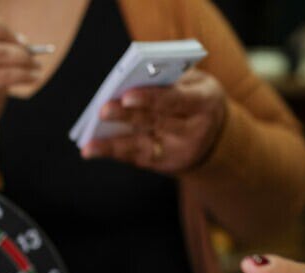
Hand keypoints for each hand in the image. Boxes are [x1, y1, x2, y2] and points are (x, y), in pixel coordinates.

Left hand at [81, 68, 226, 173]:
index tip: (127, 95)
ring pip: (142, 146)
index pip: (176, 99)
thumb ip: (171, 79)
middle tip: (104, 110)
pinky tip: (91, 150)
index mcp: (205, 102)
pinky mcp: (164, 163)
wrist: (215, 137)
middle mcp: (193, 130)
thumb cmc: (196, 99)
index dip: (151, 98)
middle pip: (156, 121)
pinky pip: (135, 157)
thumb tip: (132, 77)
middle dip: (127, 116)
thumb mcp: (196, 83)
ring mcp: (178, 151)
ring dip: (113, 144)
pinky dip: (112, 152)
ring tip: (89, 144)